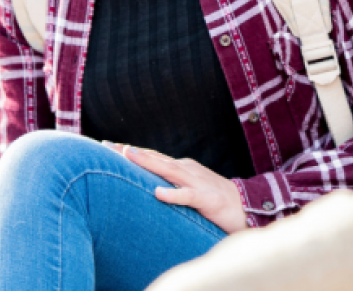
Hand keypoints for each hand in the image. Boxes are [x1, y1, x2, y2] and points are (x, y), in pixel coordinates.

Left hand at [114, 144, 249, 233]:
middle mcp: (187, 170)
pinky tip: (158, 193)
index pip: (151, 157)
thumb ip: (169, 184)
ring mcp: (197, 183)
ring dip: (148, 163)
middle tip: (108, 146)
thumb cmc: (213, 200)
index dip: (129, 151)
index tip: (105, 146)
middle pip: (155, 159)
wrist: (246, 207)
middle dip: (131, 152)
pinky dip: (173, 194)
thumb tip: (143, 185)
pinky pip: (188, 196)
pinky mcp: (207, 199)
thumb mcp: (187, 189)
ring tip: (127, 155)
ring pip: (168, 171)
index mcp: (181, 168)